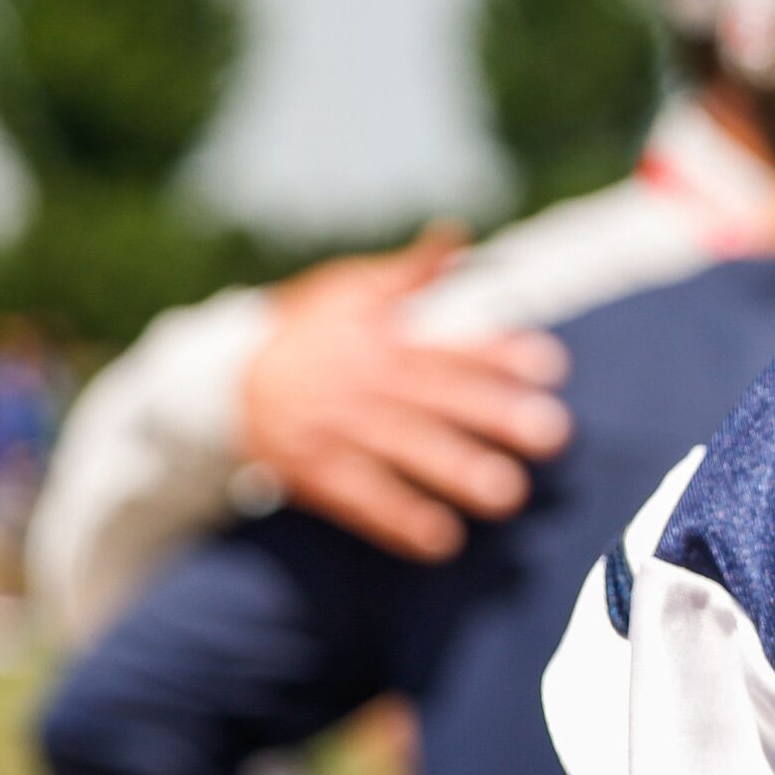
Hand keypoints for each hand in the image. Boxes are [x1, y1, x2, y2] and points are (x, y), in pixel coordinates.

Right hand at [238, 224, 571, 560]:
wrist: (220, 383)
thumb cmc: (306, 330)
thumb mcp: (352, 290)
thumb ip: (410, 272)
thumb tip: (455, 232)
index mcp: (382, 336)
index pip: (447, 344)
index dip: (497, 354)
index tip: (551, 364)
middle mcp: (365, 382)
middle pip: (436, 399)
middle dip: (494, 416)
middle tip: (554, 434)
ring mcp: (340, 430)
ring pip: (404, 451)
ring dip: (456, 474)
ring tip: (509, 493)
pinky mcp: (317, 473)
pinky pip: (362, 501)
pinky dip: (400, 522)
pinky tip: (442, 542)